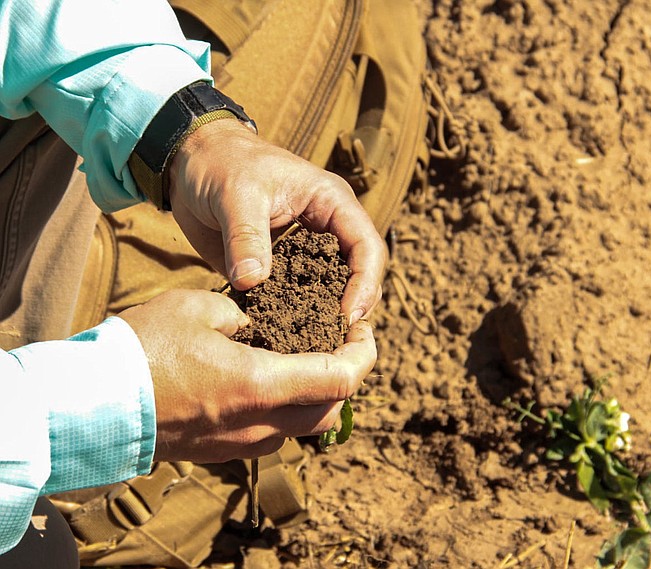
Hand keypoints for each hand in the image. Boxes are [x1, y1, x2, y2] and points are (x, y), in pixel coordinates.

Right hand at [118, 289, 376, 462]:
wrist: (94, 404)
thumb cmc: (142, 351)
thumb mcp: (200, 309)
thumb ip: (245, 313)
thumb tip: (259, 323)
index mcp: (260, 385)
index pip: (340, 380)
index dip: (364, 356)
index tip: (364, 332)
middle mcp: (259, 425)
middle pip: (330, 411)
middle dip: (346, 377)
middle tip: (341, 343)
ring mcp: (241, 444)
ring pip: (303, 426)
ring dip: (317, 394)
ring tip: (309, 357)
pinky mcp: (222, 451)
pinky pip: (272, 433)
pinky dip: (286, 407)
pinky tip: (270, 378)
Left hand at [168, 119, 385, 324]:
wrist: (191, 163)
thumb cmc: (221, 163)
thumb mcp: (235, 193)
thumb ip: (247, 237)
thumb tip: (252, 282)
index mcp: (331, 203)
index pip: (367, 247)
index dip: (365, 283)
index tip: (347, 316)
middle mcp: (325, 230)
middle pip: (357, 275)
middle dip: (351, 307)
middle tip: (334, 341)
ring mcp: (302, 252)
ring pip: (329, 290)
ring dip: (324, 316)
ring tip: (312, 346)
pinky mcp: (277, 268)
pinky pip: (293, 297)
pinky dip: (292, 316)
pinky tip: (281, 337)